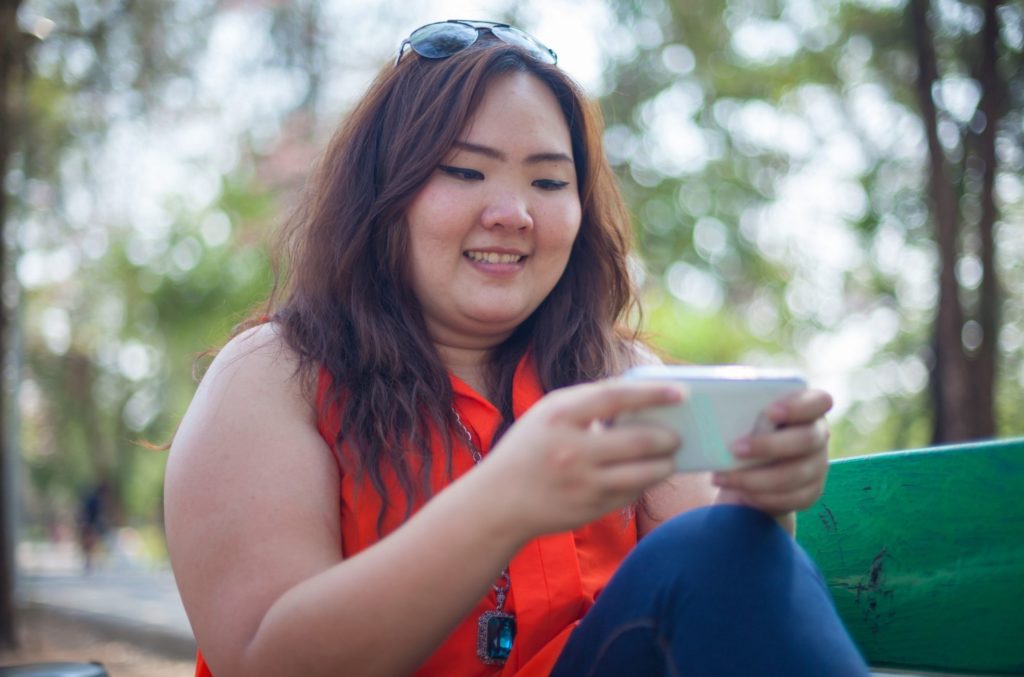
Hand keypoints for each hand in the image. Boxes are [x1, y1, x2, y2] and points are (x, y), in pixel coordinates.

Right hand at [480, 380, 682, 539]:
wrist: (499, 501)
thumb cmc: (530, 448)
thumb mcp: (548, 414)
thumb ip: (589, 400)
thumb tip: (640, 394)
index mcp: (560, 416)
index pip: (616, 397)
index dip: (653, 393)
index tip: (681, 392)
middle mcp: (572, 449)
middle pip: (639, 440)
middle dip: (668, 437)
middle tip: (678, 434)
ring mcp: (583, 482)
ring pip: (644, 472)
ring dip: (665, 463)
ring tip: (670, 456)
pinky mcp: (591, 509)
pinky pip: (632, 493)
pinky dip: (646, 482)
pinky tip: (649, 474)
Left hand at [711, 389, 831, 515]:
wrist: (752, 465)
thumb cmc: (746, 427)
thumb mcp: (746, 412)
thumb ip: (741, 403)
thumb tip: (712, 397)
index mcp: (808, 407)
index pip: (819, 401)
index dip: (799, 407)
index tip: (770, 412)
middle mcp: (818, 435)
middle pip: (806, 440)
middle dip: (768, 446)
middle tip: (734, 449)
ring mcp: (818, 465)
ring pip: (795, 475)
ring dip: (756, 478)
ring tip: (723, 477)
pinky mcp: (811, 492)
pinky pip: (792, 498)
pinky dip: (762, 497)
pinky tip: (740, 493)